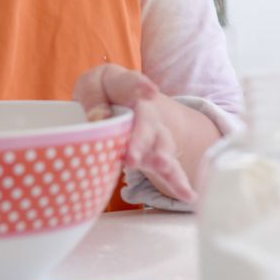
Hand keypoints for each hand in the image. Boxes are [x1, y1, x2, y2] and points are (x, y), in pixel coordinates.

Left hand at [73, 64, 197, 202]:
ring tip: (161, 167)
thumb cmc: (101, 92)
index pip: (131, 84)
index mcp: (126, 86)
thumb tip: (99, 117)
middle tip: (132, 157)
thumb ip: (93, 99)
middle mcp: (146, 109)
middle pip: (147, 122)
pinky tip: (189, 195)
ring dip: (161, 158)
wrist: (117, 98)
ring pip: (162, 144)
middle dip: (141, 139)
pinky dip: (177, 181)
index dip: (140, 87)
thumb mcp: (90, 86)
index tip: (150, 92)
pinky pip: (169, 167)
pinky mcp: (156, 153)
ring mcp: (154, 132)